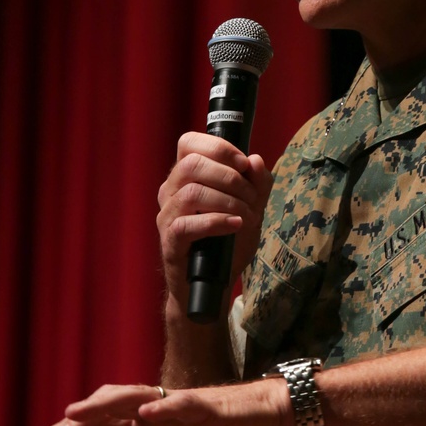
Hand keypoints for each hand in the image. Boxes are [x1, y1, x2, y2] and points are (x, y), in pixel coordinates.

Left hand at [29, 378, 292, 425]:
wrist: (271, 417)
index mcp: (154, 419)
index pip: (106, 421)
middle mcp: (163, 406)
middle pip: (114, 406)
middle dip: (81, 420)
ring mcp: (185, 405)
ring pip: (141, 399)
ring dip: (108, 405)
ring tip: (77, 414)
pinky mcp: (211, 407)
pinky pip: (184, 405)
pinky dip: (164, 408)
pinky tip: (143, 414)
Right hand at [157, 132, 272, 308]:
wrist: (214, 283)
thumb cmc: (229, 240)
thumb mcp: (251, 208)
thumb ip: (257, 184)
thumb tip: (255, 160)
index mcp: (186, 175)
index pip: (189, 142)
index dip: (218, 147)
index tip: (244, 163)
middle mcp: (171, 190)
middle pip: (191, 164)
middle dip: (229, 176)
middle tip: (250, 196)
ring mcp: (167, 215)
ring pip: (191, 193)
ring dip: (228, 201)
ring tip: (247, 215)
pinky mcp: (169, 240)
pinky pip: (187, 224)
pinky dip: (216, 222)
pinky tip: (235, 225)